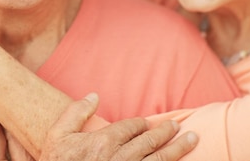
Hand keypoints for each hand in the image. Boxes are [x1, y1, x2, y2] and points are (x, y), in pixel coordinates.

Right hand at [40, 93, 198, 160]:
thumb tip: (94, 95)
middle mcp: (119, 158)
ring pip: (158, 159)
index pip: (130, 128)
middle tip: (177, 126)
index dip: (140, 124)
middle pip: (149, 142)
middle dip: (165, 132)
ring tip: (192, 140)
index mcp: (103, 142)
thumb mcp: (57, 135)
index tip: (146, 124)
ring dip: (177, 149)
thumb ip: (76, 113)